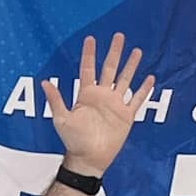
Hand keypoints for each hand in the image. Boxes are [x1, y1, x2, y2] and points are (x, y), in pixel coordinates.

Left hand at [51, 35, 153, 180]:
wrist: (89, 158)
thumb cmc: (74, 140)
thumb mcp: (62, 119)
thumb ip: (56, 100)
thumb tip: (44, 82)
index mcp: (86, 94)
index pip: (88, 69)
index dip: (90, 54)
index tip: (91, 39)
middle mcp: (102, 96)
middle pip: (110, 68)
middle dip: (115, 52)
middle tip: (119, 36)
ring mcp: (115, 104)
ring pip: (125, 79)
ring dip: (131, 66)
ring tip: (137, 51)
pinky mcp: (126, 116)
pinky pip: (137, 99)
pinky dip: (144, 89)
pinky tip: (150, 78)